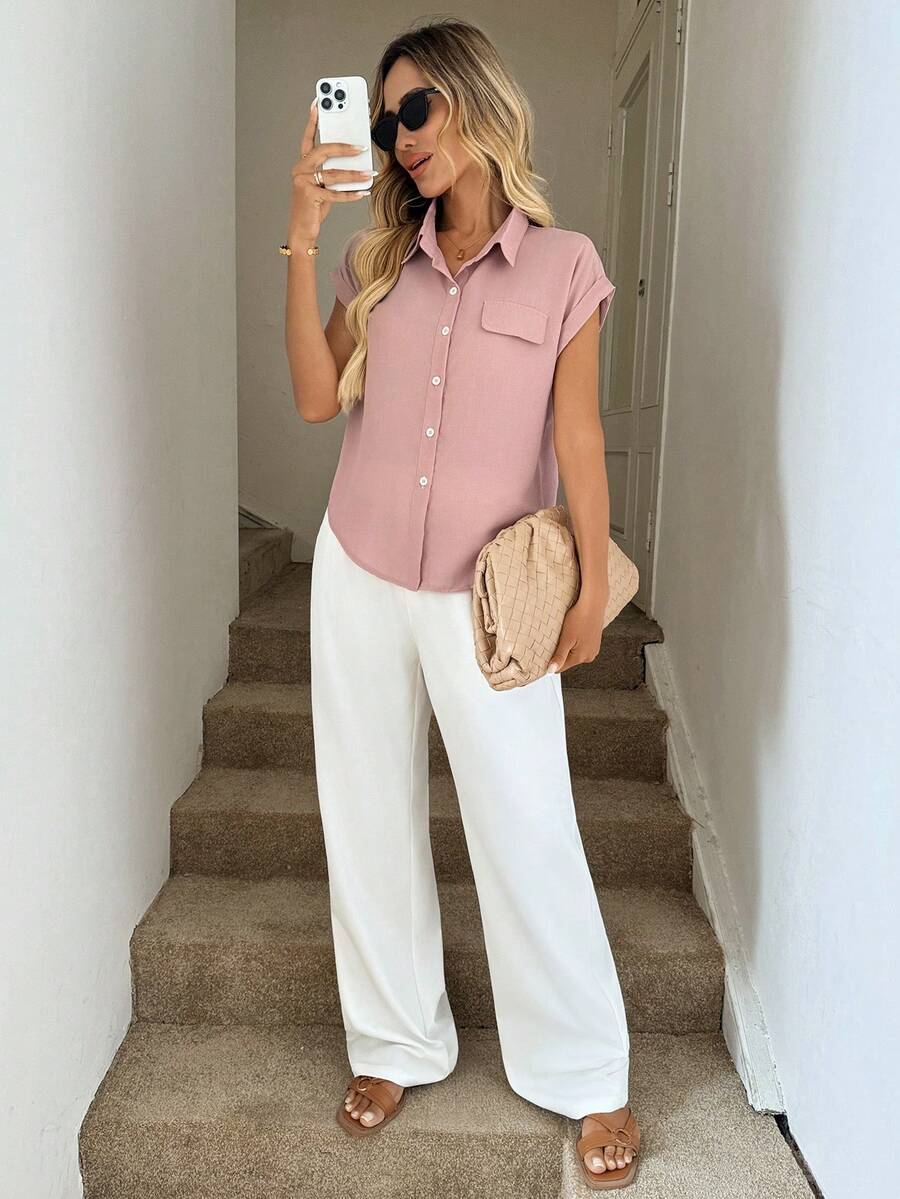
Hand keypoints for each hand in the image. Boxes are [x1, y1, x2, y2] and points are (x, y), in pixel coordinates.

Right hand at [286, 98, 373, 244]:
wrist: (301, 231)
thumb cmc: (313, 207)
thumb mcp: (322, 186)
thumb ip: (332, 172)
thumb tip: (354, 163)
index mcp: (302, 164)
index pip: (308, 138)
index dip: (313, 121)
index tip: (318, 103)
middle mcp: (300, 170)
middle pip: (322, 151)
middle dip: (342, 147)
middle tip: (361, 147)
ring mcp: (303, 183)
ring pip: (332, 174)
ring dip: (353, 175)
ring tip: (369, 174)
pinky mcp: (309, 197)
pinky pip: (334, 193)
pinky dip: (350, 194)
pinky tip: (362, 192)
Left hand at [547, 591, 608, 673]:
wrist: (593, 604)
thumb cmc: (579, 619)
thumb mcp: (566, 639)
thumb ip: (559, 657)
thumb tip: (551, 671)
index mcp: (581, 657)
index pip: (560, 668)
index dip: (551, 661)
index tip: (547, 650)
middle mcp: (589, 656)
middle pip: (568, 661)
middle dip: (561, 653)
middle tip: (559, 638)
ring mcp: (594, 650)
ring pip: (575, 654)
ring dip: (569, 647)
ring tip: (568, 634)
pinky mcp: (595, 643)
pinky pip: (581, 647)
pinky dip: (576, 642)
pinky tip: (575, 632)